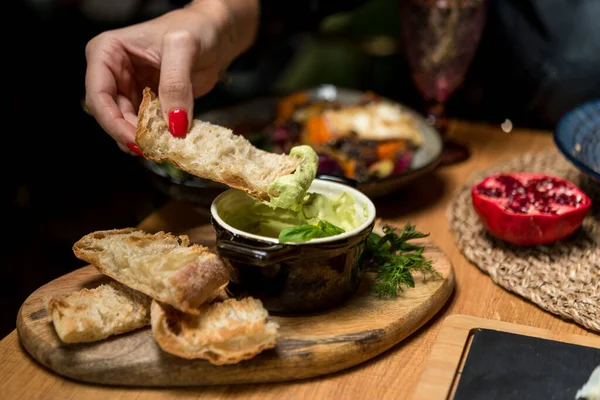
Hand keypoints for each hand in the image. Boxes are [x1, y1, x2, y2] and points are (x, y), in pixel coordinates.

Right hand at [84, 0, 257, 153]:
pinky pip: (146, 126)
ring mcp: (129, 90)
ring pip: (126, 125)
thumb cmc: (195, 29)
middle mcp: (112, 73)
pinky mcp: (147, 104)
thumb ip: (176, 84)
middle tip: (153, 150)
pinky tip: (171, 142)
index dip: (113, 122)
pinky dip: (157, 137)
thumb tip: (174, 125)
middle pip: (110, 115)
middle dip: (130, 135)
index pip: (98, 94)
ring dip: (143, 139)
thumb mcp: (184, 47)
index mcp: (106, 52)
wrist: (215, 35)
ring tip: (164, 147)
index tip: (136, 141)